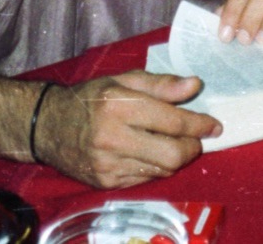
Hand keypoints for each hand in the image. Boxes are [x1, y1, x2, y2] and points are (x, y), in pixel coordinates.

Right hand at [34, 70, 221, 188]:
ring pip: (162, 170)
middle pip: (172, 154)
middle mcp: (112, 137)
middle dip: (192, 148)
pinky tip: (149, 153)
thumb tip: (195, 85)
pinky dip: (155, 167)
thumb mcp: (123, 80)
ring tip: (173, 143)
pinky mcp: (105, 182)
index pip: (172, 121)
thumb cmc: (90, 98)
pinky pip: (145, 179)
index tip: (214, 125)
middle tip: (196, 139)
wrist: (48, 126)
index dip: (199, 124)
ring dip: (176, 158)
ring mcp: (108, 164)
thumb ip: (161, 84)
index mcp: (119, 105)